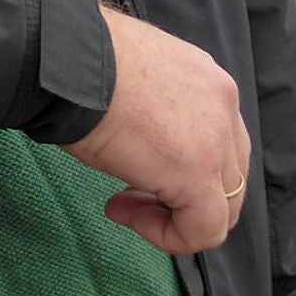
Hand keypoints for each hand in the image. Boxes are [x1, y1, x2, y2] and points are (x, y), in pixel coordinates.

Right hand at [65, 7, 250, 253]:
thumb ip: (155, 109)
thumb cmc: (79, 65)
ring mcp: (217, 138)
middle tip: (131, 195)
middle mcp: (224, 104)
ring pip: (222, 207)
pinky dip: (169, 236)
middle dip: (183, 197)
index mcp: (207, 80)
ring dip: (174, 216)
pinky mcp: (198, 173)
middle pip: (229, 176)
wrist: (66, 60)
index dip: (180, 169)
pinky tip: (125, 213)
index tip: (133, 169)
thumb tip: (144, 140)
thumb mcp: (132, 81)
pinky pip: (204, 229)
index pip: (220, 142)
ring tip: (125, 205)